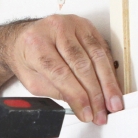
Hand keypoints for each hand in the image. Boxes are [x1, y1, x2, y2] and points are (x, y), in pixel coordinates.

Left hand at [8, 15, 123, 125]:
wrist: (24, 37)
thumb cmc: (27, 57)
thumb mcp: (33, 81)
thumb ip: (56, 92)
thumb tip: (81, 105)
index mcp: (37, 43)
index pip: (61, 73)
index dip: (78, 96)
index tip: (87, 113)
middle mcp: (56, 29)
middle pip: (82, 65)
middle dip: (95, 94)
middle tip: (101, 113)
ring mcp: (73, 24)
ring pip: (97, 56)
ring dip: (108, 83)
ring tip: (113, 102)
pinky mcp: (86, 25)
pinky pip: (103, 49)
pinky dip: (109, 70)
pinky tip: (112, 85)